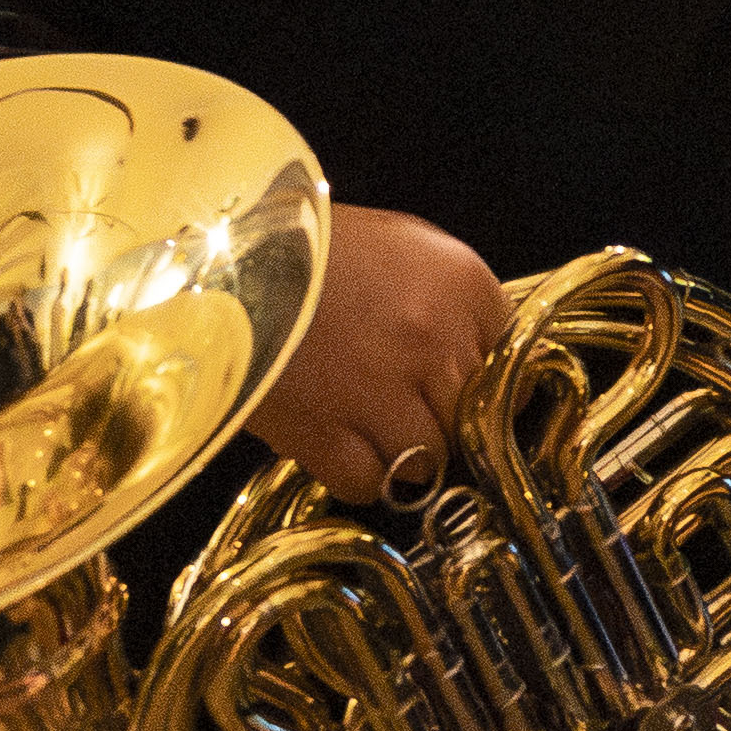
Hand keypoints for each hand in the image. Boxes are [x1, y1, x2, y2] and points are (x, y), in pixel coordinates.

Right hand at [243, 207, 509, 504]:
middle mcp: (432, 340)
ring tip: (367, 424)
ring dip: (403, 453)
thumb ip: (455, 302)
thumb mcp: (404, 246)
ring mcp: (381, 392)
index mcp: (461, 283)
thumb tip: (483, 361)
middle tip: (406, 407)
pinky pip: (370, 484)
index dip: (482, 382)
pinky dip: (358, 474)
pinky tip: (337, 440)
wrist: (221, 257)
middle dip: (444, 420)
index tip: (458, 388)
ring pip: (428, 461)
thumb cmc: (314, 246)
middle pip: (472, 418)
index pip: (509, 363)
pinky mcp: (326, 435)